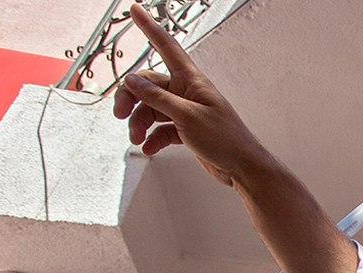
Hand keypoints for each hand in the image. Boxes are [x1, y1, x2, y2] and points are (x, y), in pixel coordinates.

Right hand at [113, 3, 272, 186]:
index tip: (135, 9)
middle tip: (120, 116)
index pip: (167, 46)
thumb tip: (132, 80)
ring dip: (140, 123)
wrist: (242, 168)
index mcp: (191, 80)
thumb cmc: (224, 139)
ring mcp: (185, 111)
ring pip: (152, 109)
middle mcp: (187, 92)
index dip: (150, 28)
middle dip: (131, 99)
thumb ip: (157, 98)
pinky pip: (161, 128)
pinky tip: (148, 148)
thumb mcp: (187, 116)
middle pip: (148, 85)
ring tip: (136, 139)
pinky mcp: (186, 130)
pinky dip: (152, 138)